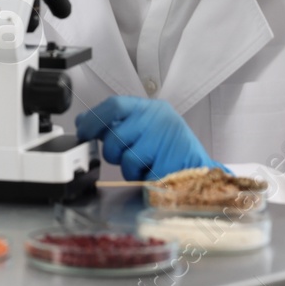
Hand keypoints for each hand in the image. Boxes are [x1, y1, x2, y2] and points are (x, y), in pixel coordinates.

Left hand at [75, 96, 225, 181]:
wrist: (201, 169)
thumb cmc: (170, 148)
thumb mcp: (145, 128)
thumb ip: (117, 124)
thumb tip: (84, 122)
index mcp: (150, 108)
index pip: (114, 105)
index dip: (93, 120)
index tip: (83, 132)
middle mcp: (158, 120)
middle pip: (115, 136)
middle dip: (113, 153)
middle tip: (125, 157)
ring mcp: (165, 140)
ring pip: (126, 159)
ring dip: (130, 169)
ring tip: (146, 166)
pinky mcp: (170, 163)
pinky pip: (141, 176)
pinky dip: (143, 179)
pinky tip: (155, 174)